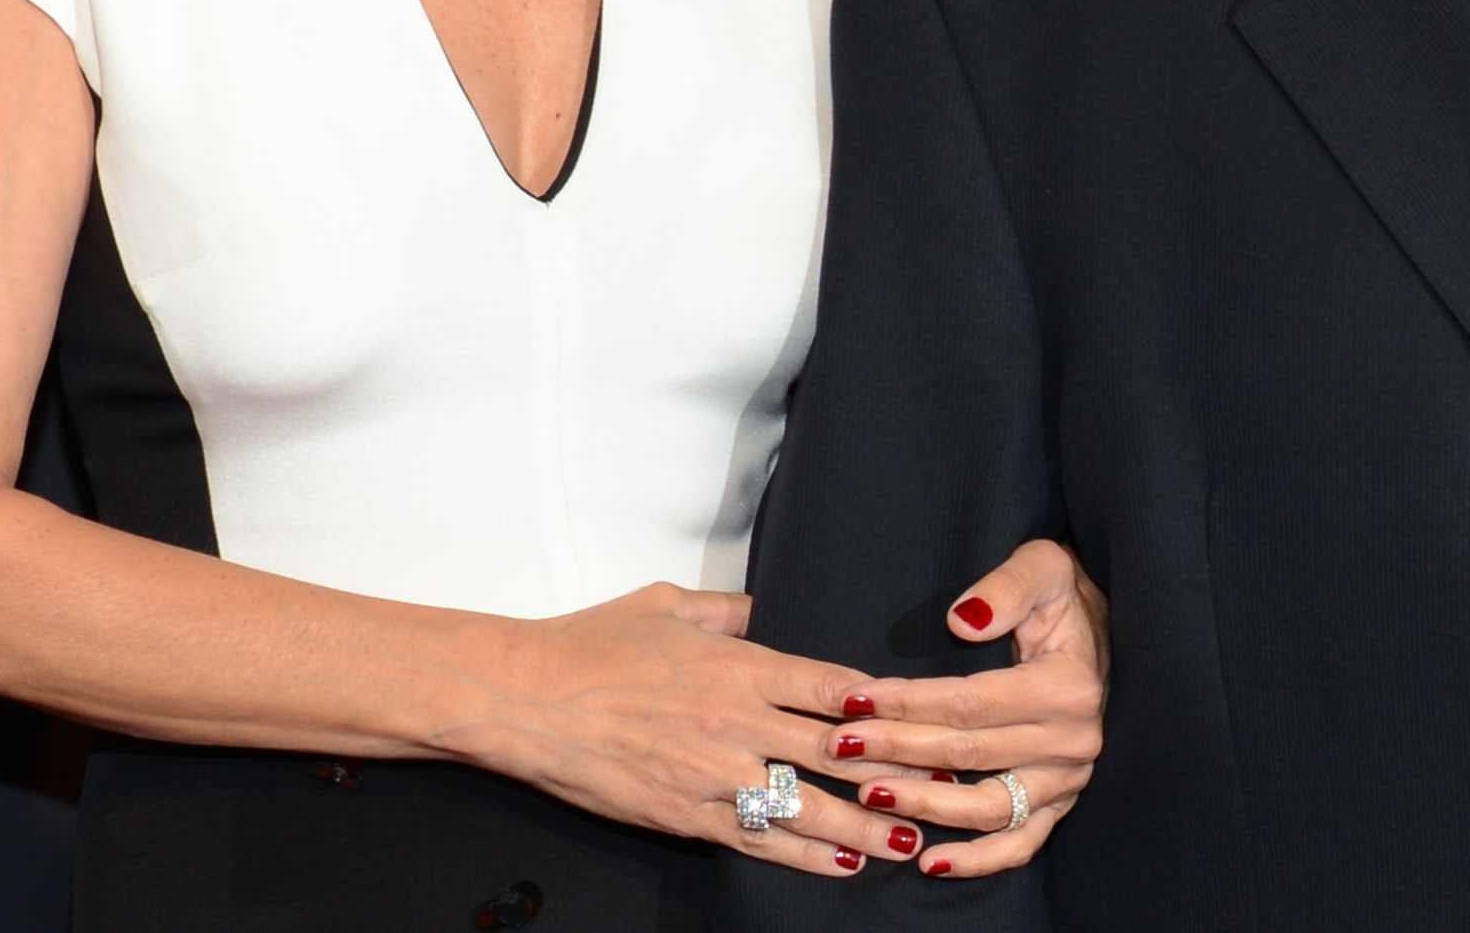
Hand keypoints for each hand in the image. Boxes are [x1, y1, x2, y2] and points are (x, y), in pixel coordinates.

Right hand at [479, 581, 918, 877]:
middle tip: (943, 786)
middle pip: (835, 754)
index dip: (883, 706)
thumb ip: (730, 611)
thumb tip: (768, 611)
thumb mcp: (670, 604)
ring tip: (910, 840)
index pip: (831, 686)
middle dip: (893, 773)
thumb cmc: (593, 643)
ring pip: (807, 806)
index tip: (923, 715)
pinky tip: (839, 863)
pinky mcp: (686, 814)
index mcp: (738, 664)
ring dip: (864, 826)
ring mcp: (713, 772)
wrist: (526, 697)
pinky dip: (803, 853)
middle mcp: (736, 720)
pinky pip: (758, 837)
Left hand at [819, 539, 1108, 875]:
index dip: (908, 703)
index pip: (970, 703)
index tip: (854, 700)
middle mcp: (1072, 741)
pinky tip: (931, 862)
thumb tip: (964, 619)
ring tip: (869, 792)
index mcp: (1066, 687)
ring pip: (985, 807)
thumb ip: (1006, 586)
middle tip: (838, 745)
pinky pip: (1020, 843)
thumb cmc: (1061, 598)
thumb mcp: (1043, 566)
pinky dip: (978, 860)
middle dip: (894, 749)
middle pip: (966, 754)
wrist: (1100, 634)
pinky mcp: (1060, 803)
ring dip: (923, 805)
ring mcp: (1067, 779)